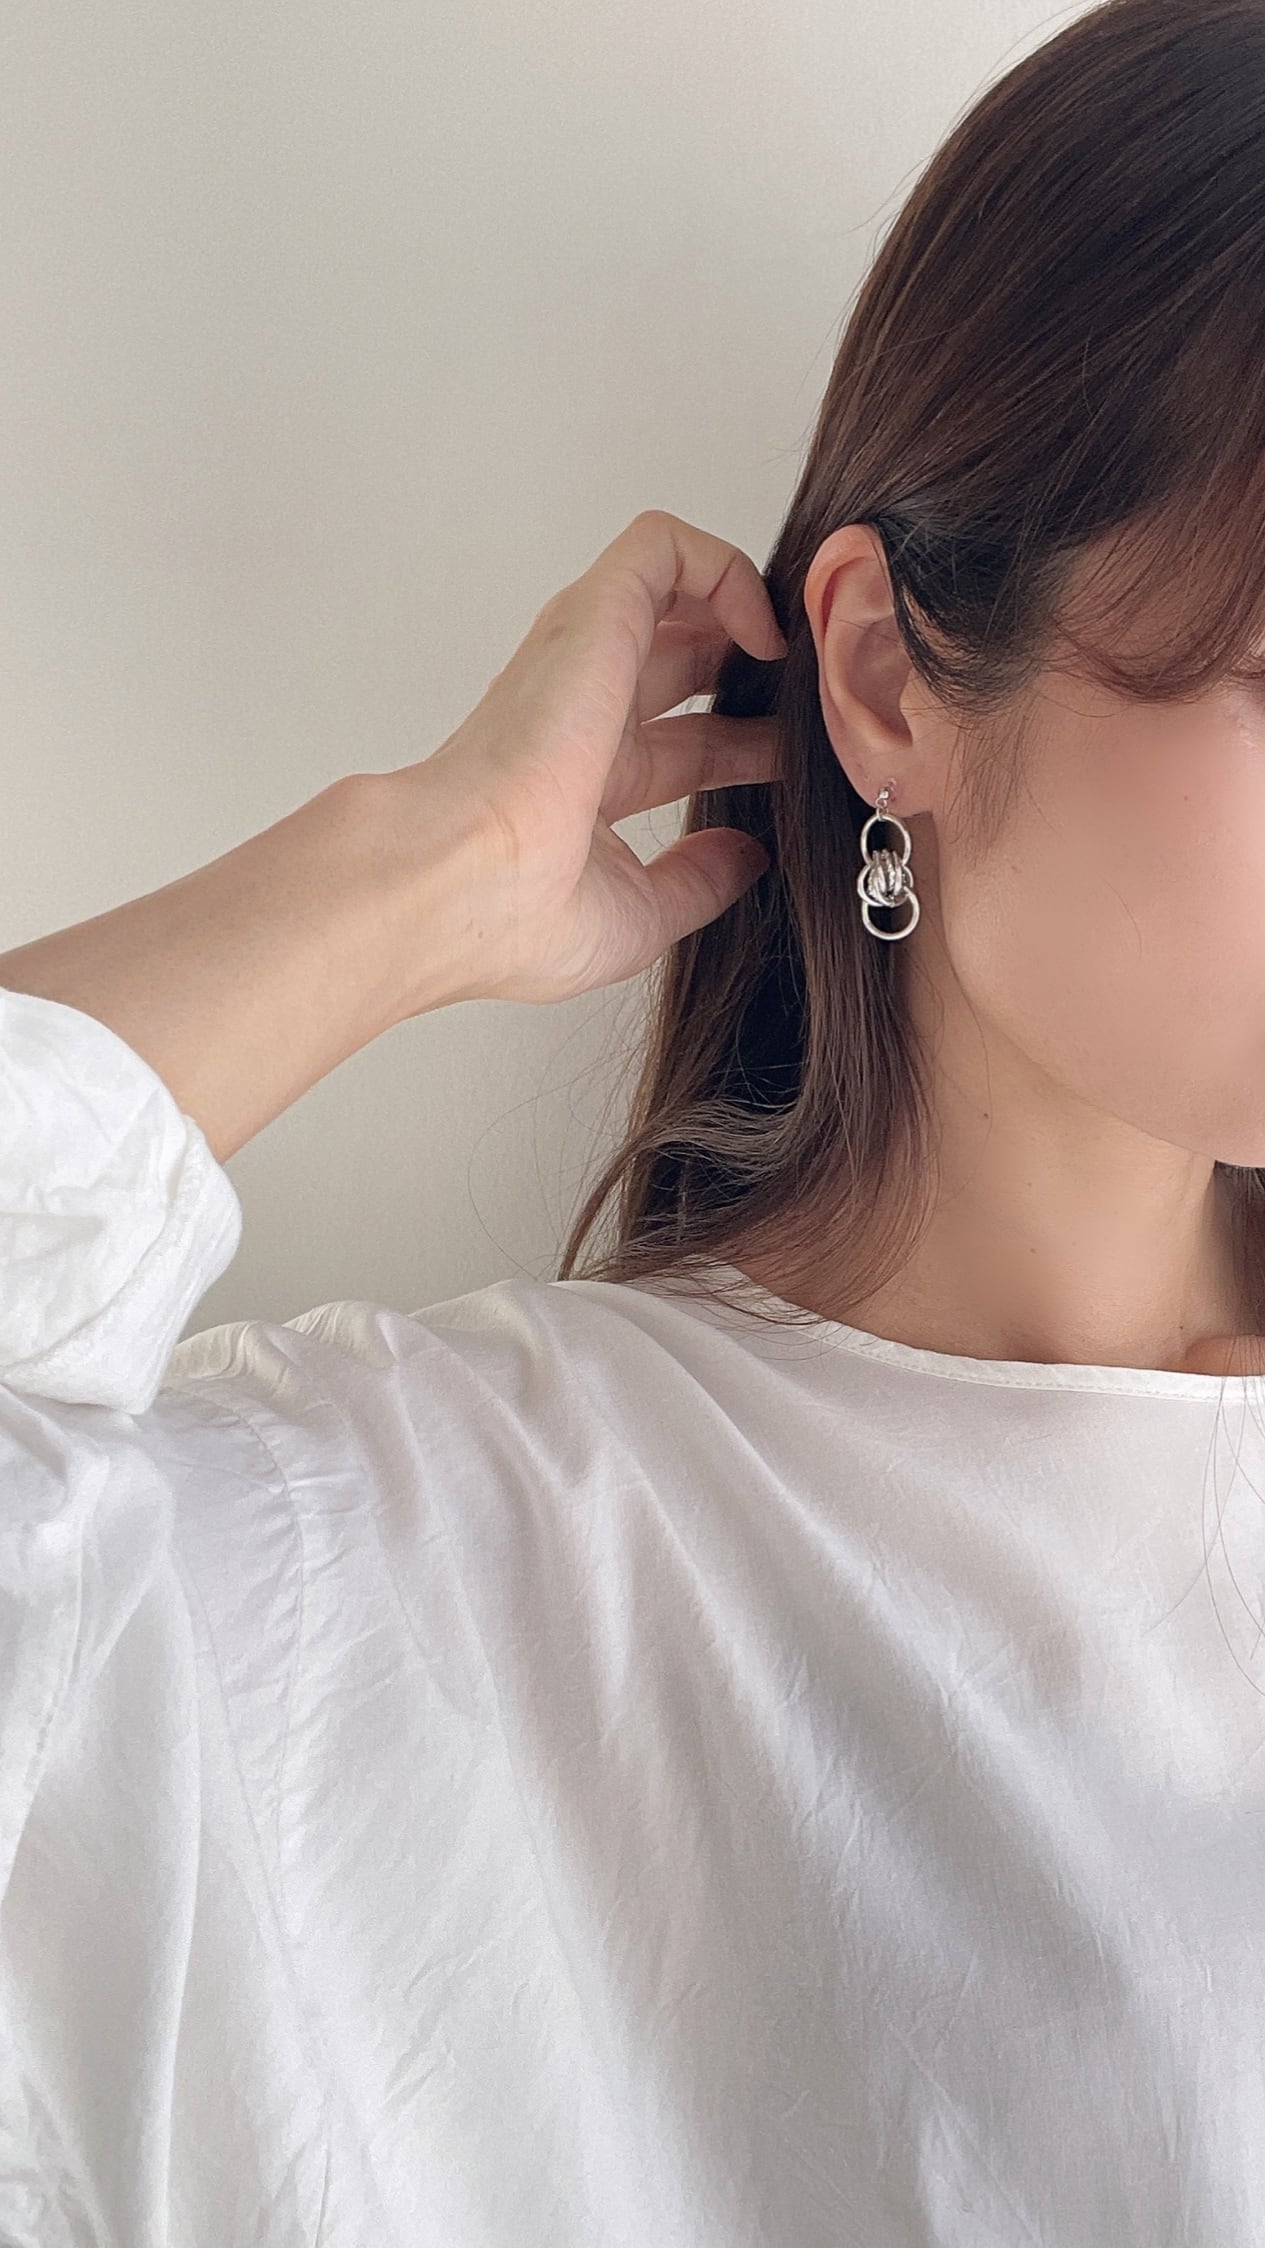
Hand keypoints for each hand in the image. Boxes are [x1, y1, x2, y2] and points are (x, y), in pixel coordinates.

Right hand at [413, 509, 785, 1006]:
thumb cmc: (515, 915)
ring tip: (807, 655)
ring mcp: (586, 659)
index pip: (693, 744)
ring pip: (678, 590)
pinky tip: (766, 634)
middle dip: (764, 677)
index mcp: (590, 783)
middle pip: (693, 665)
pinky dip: (728, 569)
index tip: (814, 765)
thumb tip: (747, 857)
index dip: (757, 747)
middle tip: (824, 703)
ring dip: (752, 609)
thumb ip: (696, 882)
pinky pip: (665, 546)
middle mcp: (586, 712)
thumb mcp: (637, 917)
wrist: (459, 884)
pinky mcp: (594, 613)